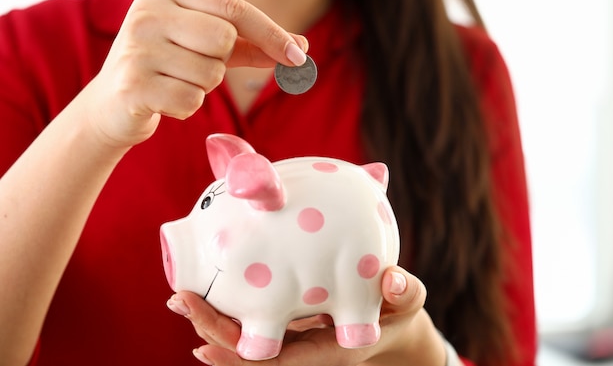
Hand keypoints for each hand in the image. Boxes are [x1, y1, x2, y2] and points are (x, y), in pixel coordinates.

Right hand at [79, 0, 307, 148]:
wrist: (113, 103)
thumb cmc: (169, 67)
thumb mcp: (208, 47)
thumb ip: (252, 45)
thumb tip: (301, 48)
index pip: (234, 8)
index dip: (271, 33)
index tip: (298, 55)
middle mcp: (146, 11)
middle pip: (224, 39)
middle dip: (220, 61)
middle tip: (193, 66)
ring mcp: (136, 47)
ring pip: (211, 73)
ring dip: (202, 87)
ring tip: (174, 82)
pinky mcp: (132, 84)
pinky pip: (191, 100)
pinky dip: (186, 106)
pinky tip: (164, 99)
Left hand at [167, 266, 446, 365]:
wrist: (393, 328)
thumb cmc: (399, 315)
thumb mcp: (408, 304)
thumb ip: (405, 292)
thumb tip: (394, 279)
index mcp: (328, 351)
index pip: (276, 362)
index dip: (238, 356)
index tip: (203, 344)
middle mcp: (304, 351)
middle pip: (248, 351)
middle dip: (212, 330)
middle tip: (180, 300)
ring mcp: (293, 338)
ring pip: (245, 336)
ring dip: (212, 320)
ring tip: (181, 297)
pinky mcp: (289, 322)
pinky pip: (253, 320)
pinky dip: (229, 310)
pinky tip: (207, 293)